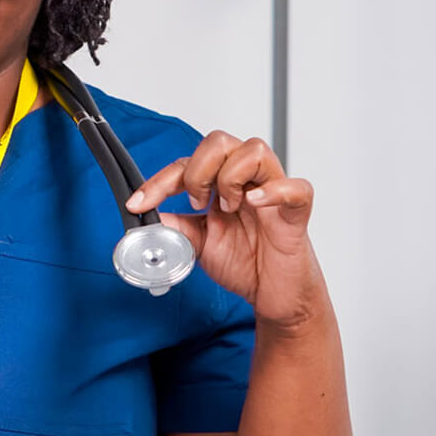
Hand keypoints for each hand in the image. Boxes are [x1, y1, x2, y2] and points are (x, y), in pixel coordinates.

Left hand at [125, 132, 328, 332]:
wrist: (274, 294)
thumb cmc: (246, 262)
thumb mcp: (197, 243)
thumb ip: (173, 227)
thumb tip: (143, 220)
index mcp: (221, 184)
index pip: (186, 163)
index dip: (159, 181)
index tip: (138, 204)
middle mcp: (247, 181)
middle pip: (219, 141)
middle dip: (197, 171)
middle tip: (197, 204)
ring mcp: (273, 192)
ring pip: (255, 150)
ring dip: (231, 178)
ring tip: (230, 208)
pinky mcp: (296, 213)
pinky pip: (297, 188)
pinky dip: (273, 191)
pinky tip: (253, 203)